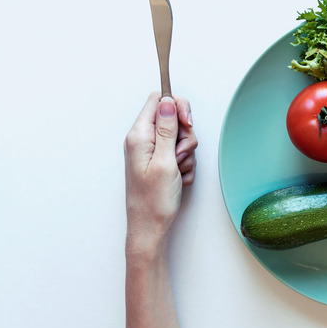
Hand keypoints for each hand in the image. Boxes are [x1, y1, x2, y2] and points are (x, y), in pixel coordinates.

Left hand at [124, 92, 197, 253]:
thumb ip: (167, 128)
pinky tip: (179, 178)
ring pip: (180, 137)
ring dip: (186, 153)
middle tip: (181, 154)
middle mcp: (143, 139)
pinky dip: (185, 165)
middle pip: (173, 118)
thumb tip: (167, 100)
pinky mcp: (159, 162)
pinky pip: (179, 153)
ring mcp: (151, 151)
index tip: (187, 122)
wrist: (149, 227)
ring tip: (178, 170)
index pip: (158, 100)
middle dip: (185, 134)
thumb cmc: (153, 200)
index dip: (177, 106)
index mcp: (139, 135)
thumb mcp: (165, 161)